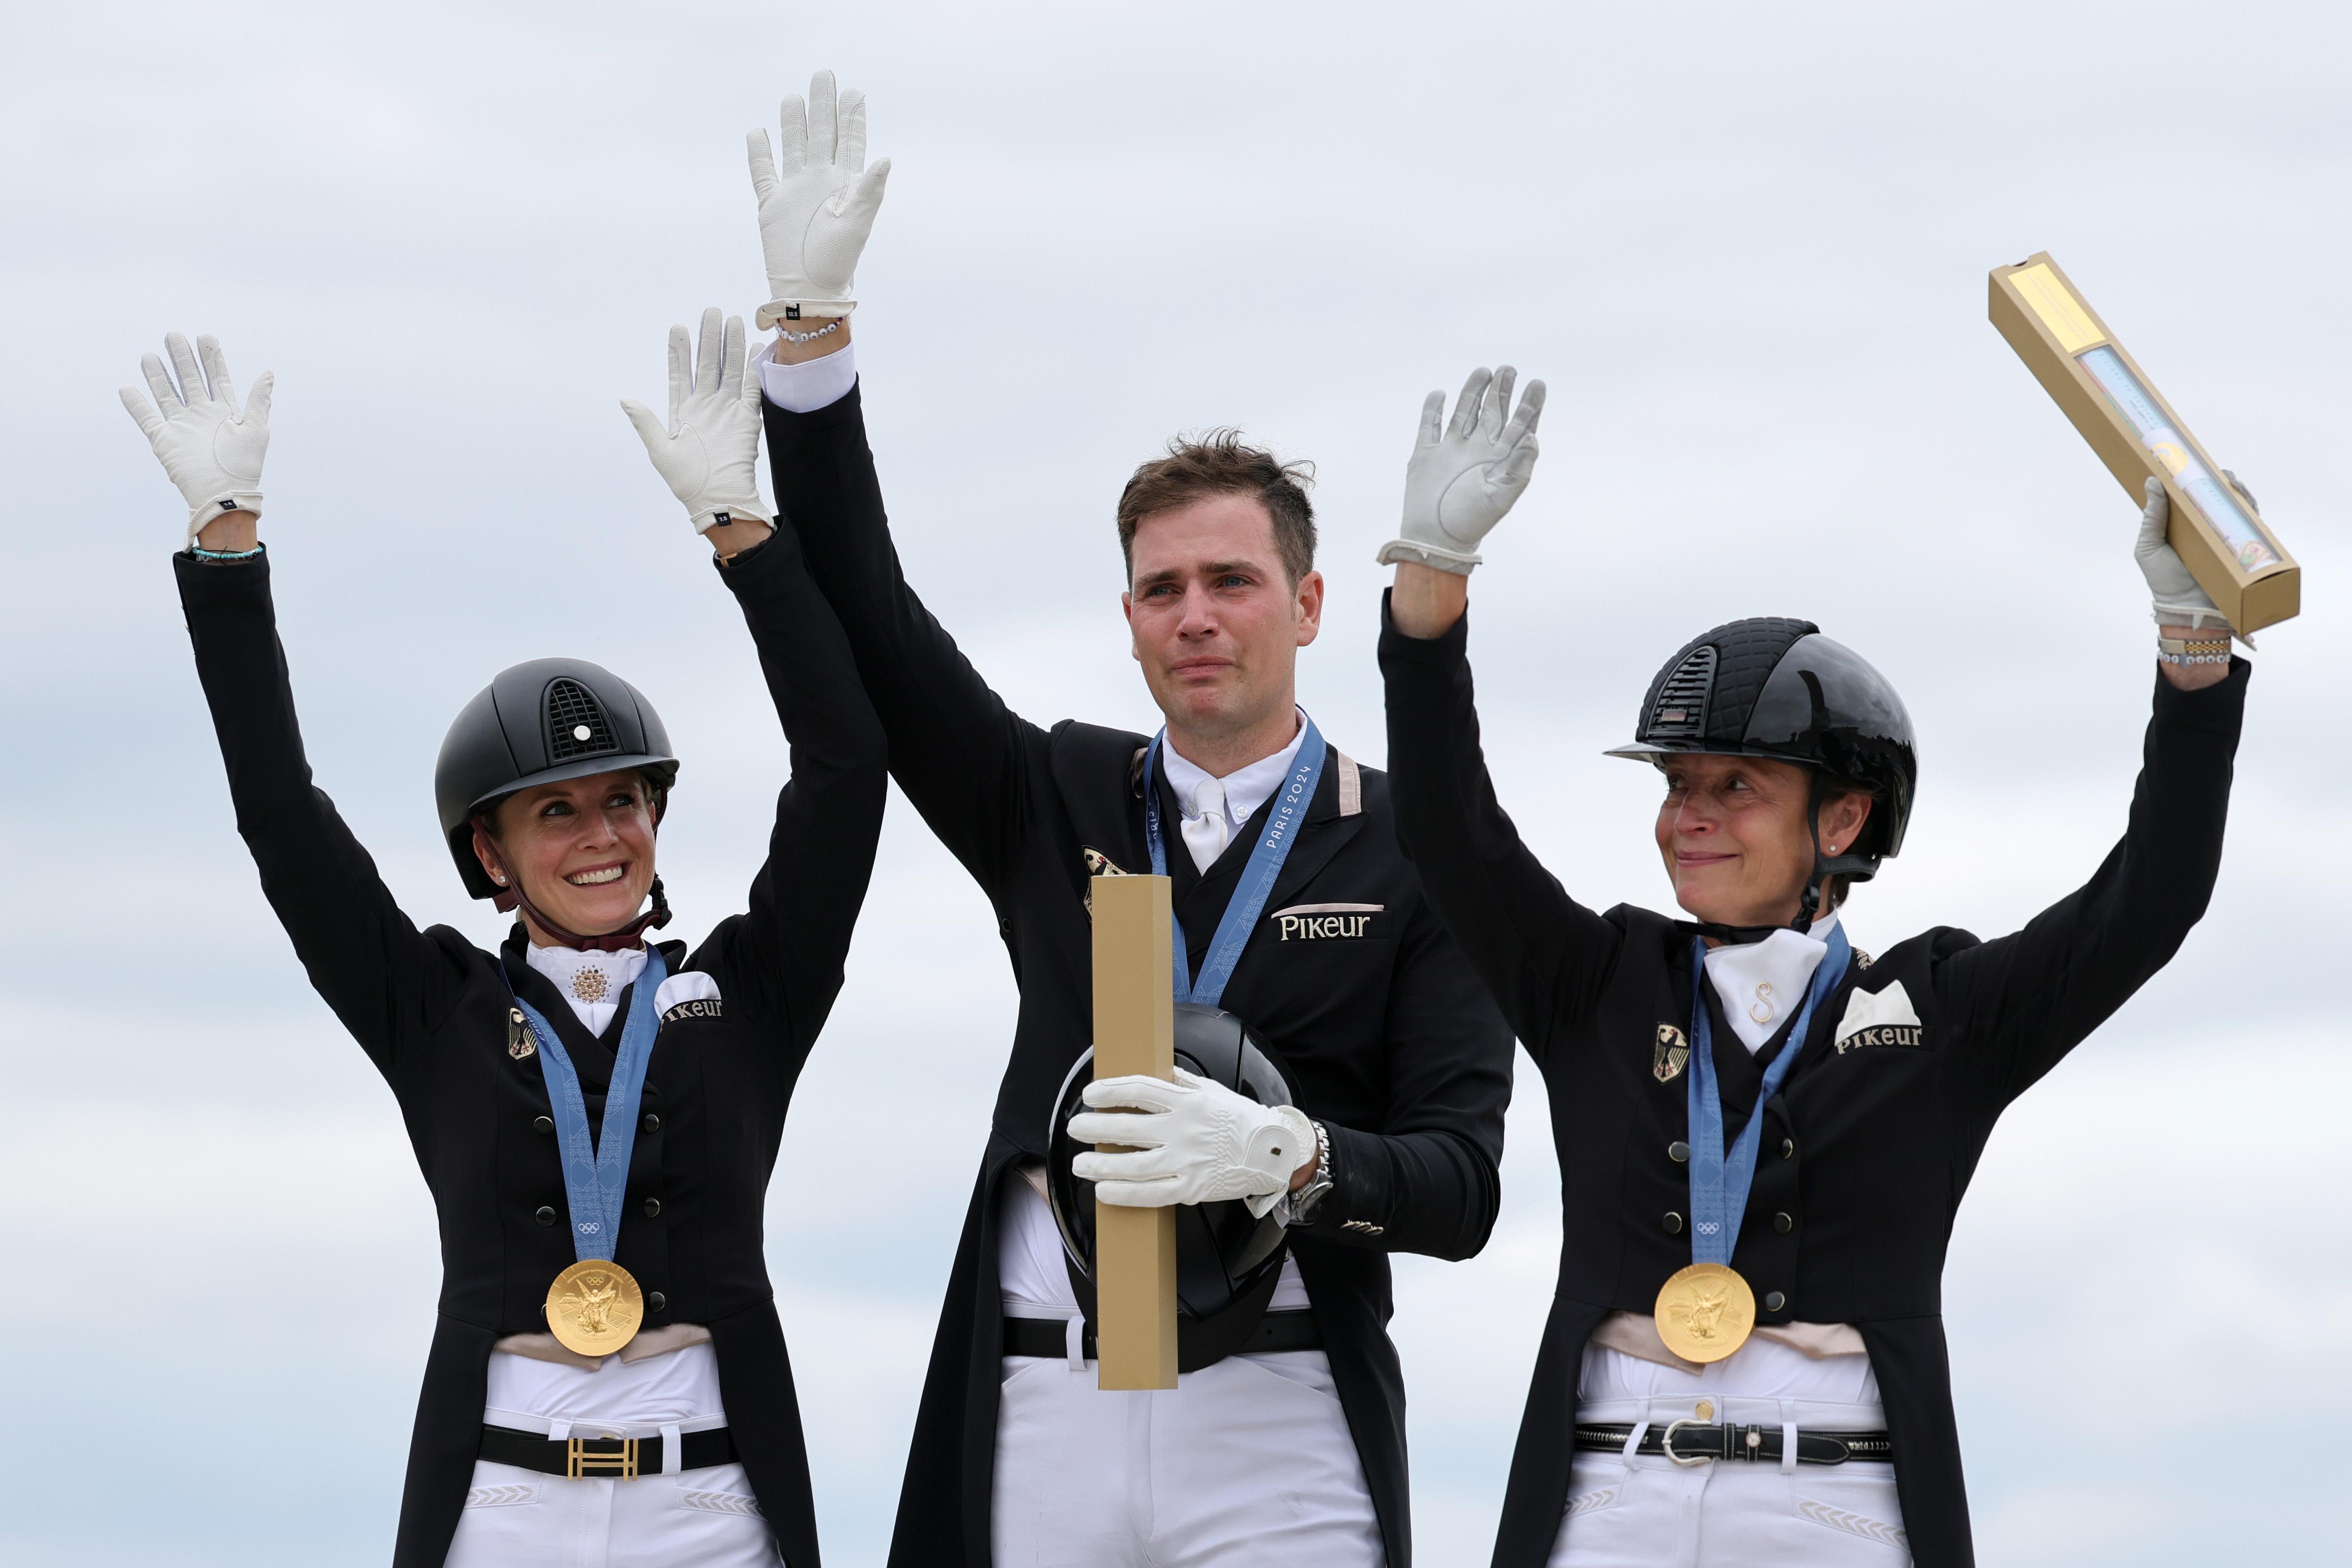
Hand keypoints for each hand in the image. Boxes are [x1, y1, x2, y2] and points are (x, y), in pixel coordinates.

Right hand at [120, 333, 271, 544]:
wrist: (224, 494)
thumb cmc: (244, 466)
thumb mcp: (257, 429)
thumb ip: (259, 400)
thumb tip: (268, 372)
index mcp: (225, 411)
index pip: (216, 377)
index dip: (211, 358)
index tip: (205, 337)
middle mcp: (202, 415)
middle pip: (190, 380)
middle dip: (182, 358)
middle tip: (173, 335)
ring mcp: (182, 426)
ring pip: (167, 394)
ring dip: (158, 375)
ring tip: (150, 355)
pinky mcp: (164, 440)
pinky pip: (147, 419)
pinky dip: (137, 405)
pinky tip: (127, 388)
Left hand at [621, 308, 773, 538]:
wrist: (718, 500)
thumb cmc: (686, 481)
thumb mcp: (660, 451)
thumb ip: (645, 423)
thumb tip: (625, 399)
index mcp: (683, 411)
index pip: (681, 373)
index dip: (679, 351)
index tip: (678, 327)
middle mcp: (706, 406)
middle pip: (708, 364)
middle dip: (709, 338)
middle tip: (711, 311)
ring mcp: (727, 410)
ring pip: (730, 370)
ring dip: (730, 346)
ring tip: (732, 320)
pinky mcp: (747, 419)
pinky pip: (751, 389)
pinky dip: (752, 369)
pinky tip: (752, 348)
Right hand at [748, 69, 890, 329]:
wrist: (808, 289)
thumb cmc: (838, 261)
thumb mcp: (858, 224)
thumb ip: (870, 190)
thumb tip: (886, 159)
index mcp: (845, 185)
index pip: (849, 143)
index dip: (852, 118)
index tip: (855, 91)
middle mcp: (820, 182)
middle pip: (820, 135)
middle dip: (822, 106)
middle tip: (824, 75)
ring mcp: (795, 190)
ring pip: (793, 147)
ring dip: (794, 122)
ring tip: (794, 97)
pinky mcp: (772, 203)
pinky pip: (763, 172)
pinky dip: (759, 153)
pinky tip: (758, 133)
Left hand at [1070, 1068, 1315, 1214]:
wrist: (1275, 1151)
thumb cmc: (1241, 1120)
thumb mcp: (1212, 1090)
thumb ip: (1181, 1081)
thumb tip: (1156, 1070)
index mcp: (1187, 1101)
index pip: (1139, 1090)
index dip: (1110, 1091)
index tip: (1089, 1095)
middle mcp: (1183, 1130)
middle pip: (1129, 1127)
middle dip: (1095, 1127)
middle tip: (1075, 1128)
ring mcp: (1186, 1161)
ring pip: (1134, 1164)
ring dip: (1101, 1163)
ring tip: (1080, 1163)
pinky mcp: (1191, 1188)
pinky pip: (1151, 1193)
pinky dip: (1125, 1193)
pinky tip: (1104, 1190)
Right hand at [1376, 366, 1544, 574]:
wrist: (1434, 538)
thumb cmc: (1471, 521)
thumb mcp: (1502, 496)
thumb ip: (1520, 468)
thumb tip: (1532, 438)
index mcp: (1498, 460)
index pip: (1518, 426)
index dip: (1529, 405)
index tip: (1537, 384)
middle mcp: (1477, 451)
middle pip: (1492, 412)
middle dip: (1501, 390)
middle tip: (1509, 369)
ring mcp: (1451, 451)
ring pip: (1464, 412)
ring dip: (1472, 391)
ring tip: (1483, 371)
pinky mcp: (1426, 455)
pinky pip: (1429, 426)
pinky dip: (1433, 409)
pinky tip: (1439, 394)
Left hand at [2134, 476, 2234, 634]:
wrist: (2187, 609)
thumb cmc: (2163, 580)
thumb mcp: (2148, 547)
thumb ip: (2152, 518)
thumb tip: (2151, 482)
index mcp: (2179, 523)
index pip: (2186, 495)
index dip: (2189, 477)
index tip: (2187, 460)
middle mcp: (2202, 525)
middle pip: (2213, 494)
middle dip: (2216, 478)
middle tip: (2211, 468)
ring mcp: (2221, 533)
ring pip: (2233, 504)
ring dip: (2234, 488)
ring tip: (2227, 479)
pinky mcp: (2239, 544)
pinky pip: (2249, 521)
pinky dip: (2248, 507)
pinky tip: (2241, 496)